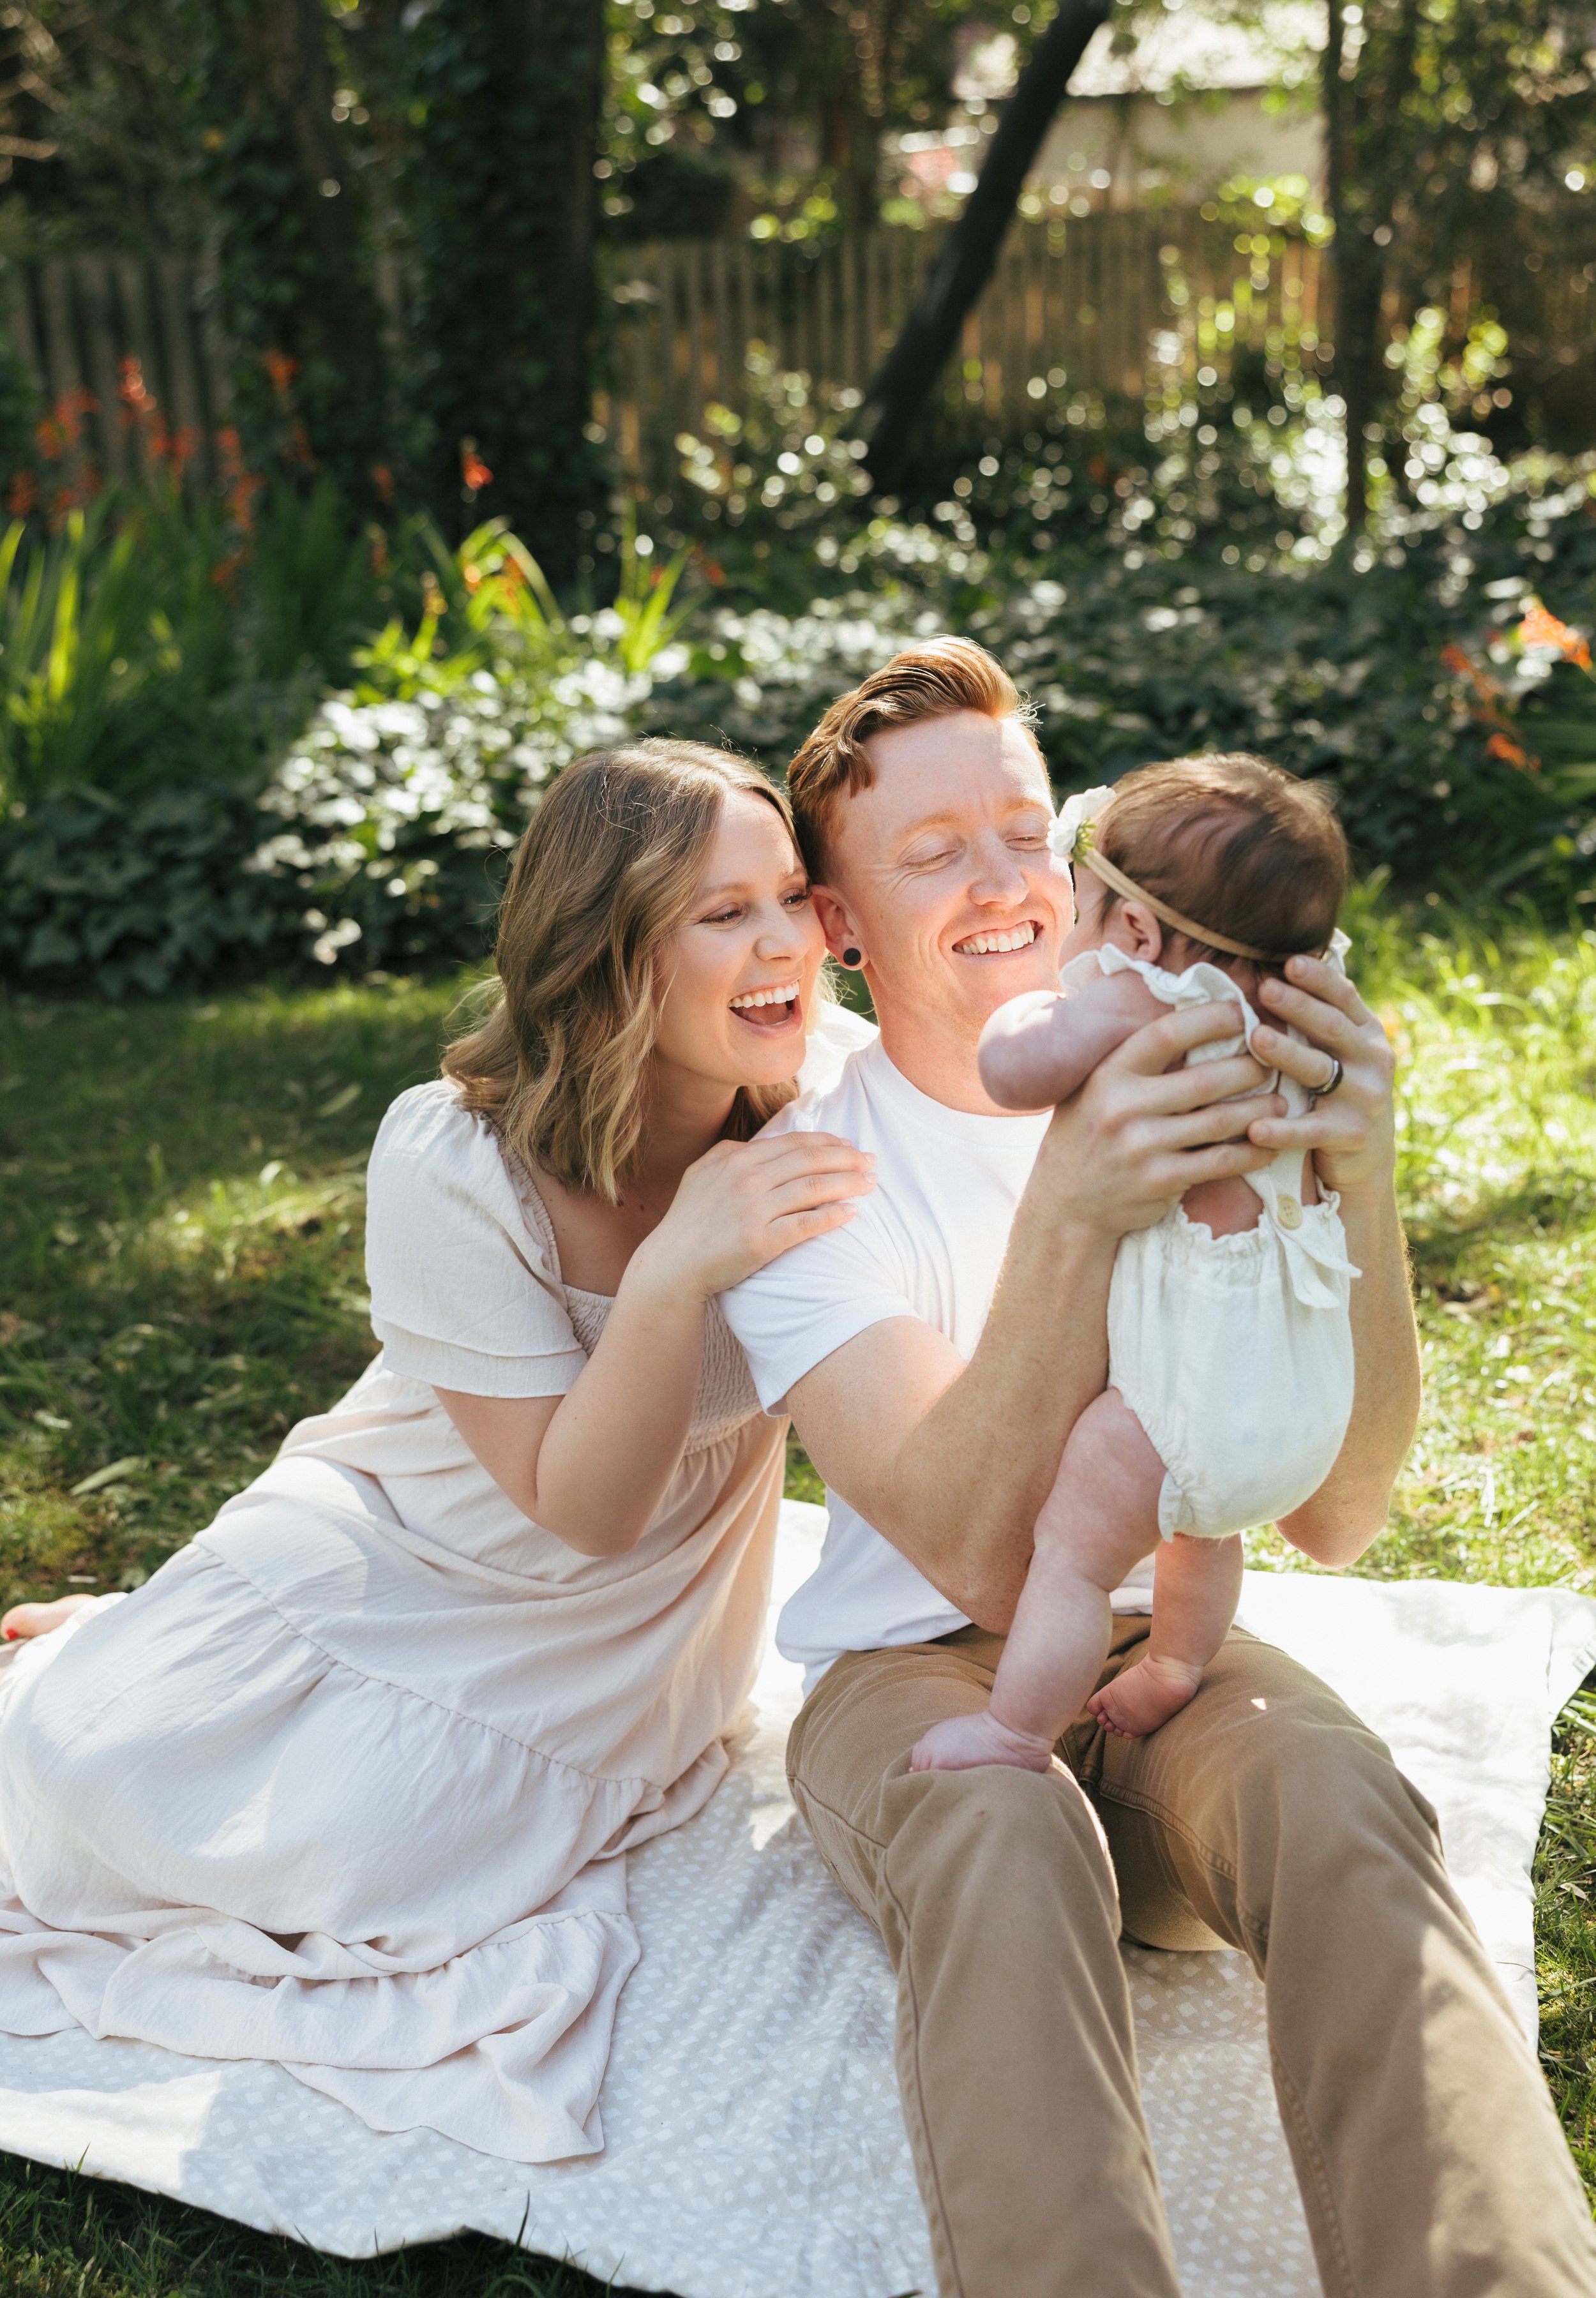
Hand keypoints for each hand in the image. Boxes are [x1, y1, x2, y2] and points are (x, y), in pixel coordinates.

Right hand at [627, 1132, 874, 1302]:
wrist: (672, 1264)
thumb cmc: (689, 1220)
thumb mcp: (703, 1174)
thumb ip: (731, 1154)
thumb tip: (764, 1143)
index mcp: (735, 1158)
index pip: (793, 1143)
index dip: (827, 1142)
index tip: (849, 1144)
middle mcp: (746, 1179)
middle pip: (809, 1161)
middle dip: (846, 1158)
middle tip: (871, 1161)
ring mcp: (753, 1210)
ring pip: (813, 1188)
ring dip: (847, 1184)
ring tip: (869, 1184)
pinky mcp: (760, 1242)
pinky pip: (805, 1225)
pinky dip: (832, 1217)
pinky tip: (851, 1213)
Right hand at [1036, 998, 1285, 1240]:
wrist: (1066, 1204)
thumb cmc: (1088, 1135)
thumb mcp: (1095, 1088)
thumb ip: (1133, 1060)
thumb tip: (1187, 1017)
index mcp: (1108, 1074)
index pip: (1167, 1035)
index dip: (1210, 1019)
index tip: (1240, 1011)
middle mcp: (1123, 1107)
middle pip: (1206, 1079)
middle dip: (1250, 1068)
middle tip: (1273, 1062)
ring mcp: (1143, 1146)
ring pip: (1220, 1121)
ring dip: (1260, 1110)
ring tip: (1281, 1102)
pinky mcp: (1161, 1180)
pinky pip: (1220, 1162)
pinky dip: (1252, 1153)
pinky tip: (1269, 1144)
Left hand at [1247, 955, 1396, 1197]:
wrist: (1368, 1158)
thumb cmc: (1338, 1093)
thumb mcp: (1340, 1053)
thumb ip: (1319, 1020)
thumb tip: (1276, 970)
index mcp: (1367, 1034)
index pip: (1344, 998)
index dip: (1319, 979)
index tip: (1289, 962)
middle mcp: (1373, 1060)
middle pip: (1331, 1027)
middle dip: (1298, 1006)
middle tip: (1265, 988)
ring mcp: (1365, 1098)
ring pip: (1320, 1071)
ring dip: (1288, 1053)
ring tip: (1257, 1039)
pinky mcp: (1350, 1135)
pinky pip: (1310, 1130)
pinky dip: (1282, 1129)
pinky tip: (1255, 1127)